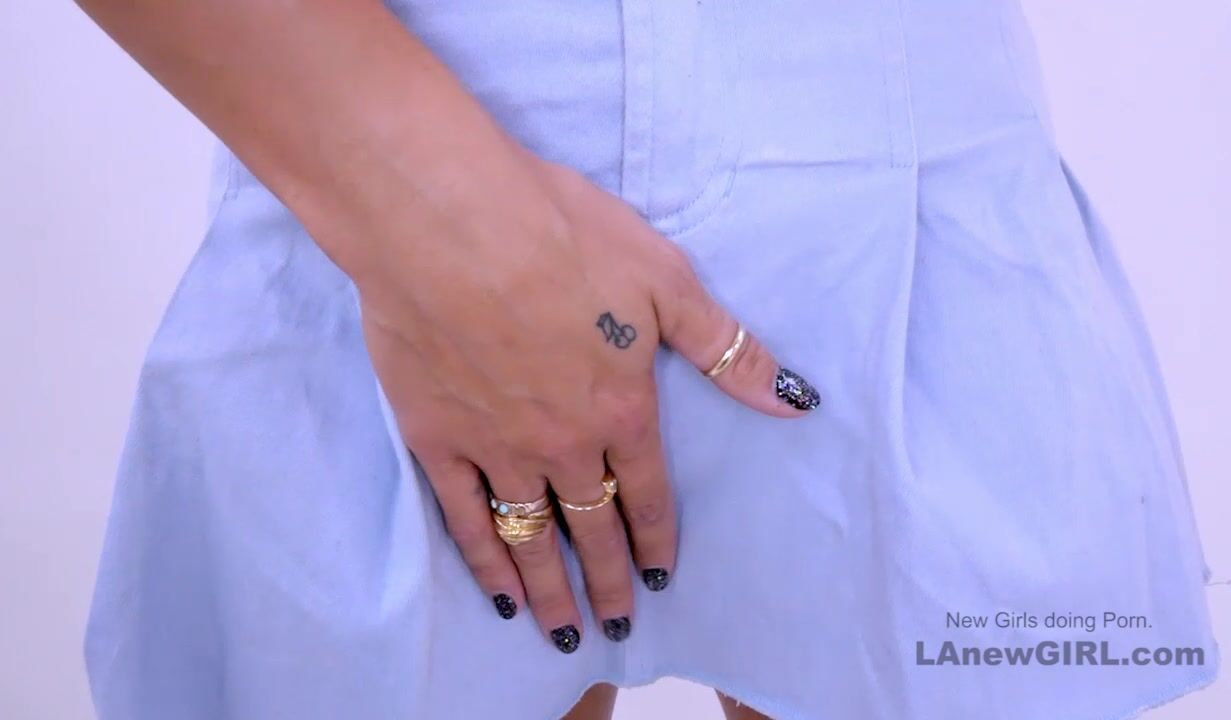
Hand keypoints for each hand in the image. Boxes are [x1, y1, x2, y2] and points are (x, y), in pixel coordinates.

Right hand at [354, 154, 819, 652]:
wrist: (446, 221)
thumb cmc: (559, 234)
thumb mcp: (665, 279)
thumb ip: (725, 349)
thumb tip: (795, 400)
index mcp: (622, 407)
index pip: (649, 492)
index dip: (658, 538)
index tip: (660, 577)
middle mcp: (563, 444)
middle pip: (593, 528)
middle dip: (610, 580)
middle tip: (619, 623)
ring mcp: (496, 447)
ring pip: (532, 537)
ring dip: (552, 588)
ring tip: (564, 630)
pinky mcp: (436, 438)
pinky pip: (465, 518)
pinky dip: (484, 561)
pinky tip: (496, 590)